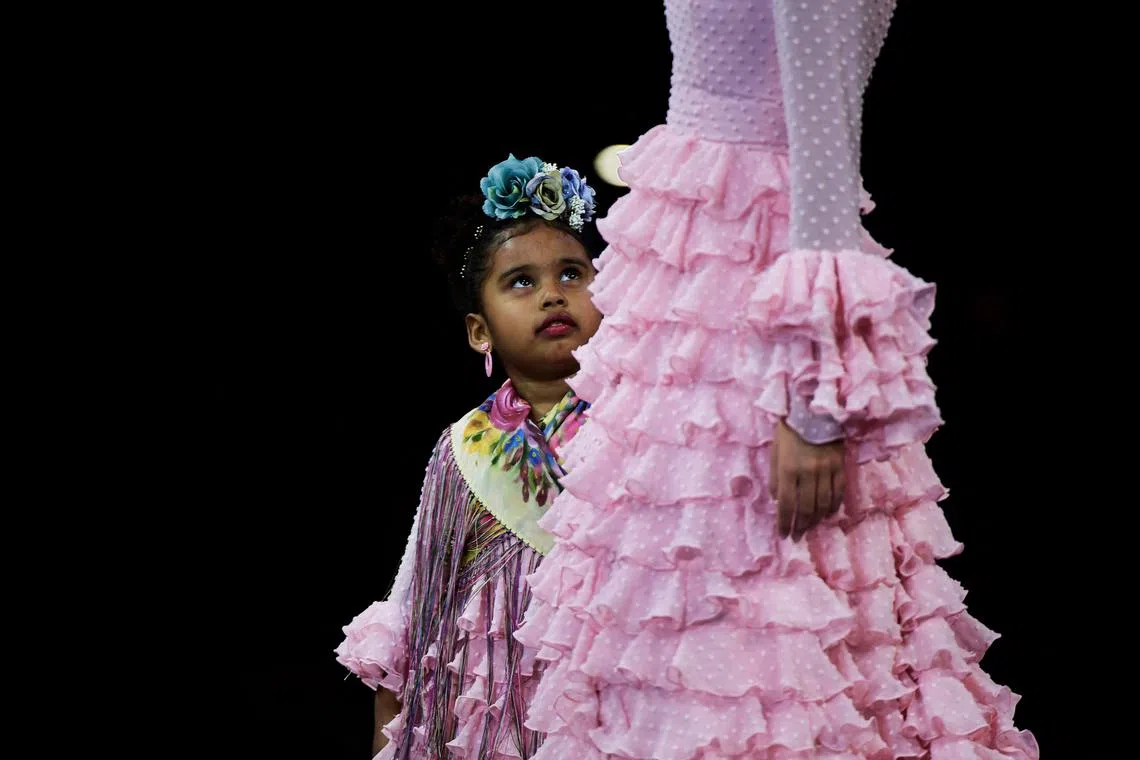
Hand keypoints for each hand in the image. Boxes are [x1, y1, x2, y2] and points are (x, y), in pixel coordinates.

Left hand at [769, 419, 845, 540]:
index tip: (784, 535)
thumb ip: (775, 477)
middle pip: (806, 508)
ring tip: (810, 529)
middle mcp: (808, 472)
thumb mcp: (775, 451)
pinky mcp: (840, 466)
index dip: (785, 523)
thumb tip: (778, 501)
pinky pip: (838, 493)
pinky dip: (833, 507)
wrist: (814, 409)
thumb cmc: (790, 429)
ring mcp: (826, 469)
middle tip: (798, 537)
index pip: (787, 504)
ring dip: (816, 520)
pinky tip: (827, 514)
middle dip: (801, 526)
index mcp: (788, 468)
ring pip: (823, 504)